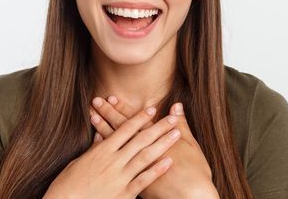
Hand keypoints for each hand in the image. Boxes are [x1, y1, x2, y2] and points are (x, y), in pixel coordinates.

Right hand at [44, 105, 181, 198]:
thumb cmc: (68, 185)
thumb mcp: (78, 163)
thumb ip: (93, 150)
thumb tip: (101, 136)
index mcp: (101, 152)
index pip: (124, 130)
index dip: (139, 118)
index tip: (152, 109)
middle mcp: (113, 161)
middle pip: (140, 139)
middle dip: (158, 127)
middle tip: (173, 118)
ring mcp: (119, 177)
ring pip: (145, 156)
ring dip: (163, 143)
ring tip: (176, 134)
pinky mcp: (124, 194)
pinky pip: (143, 180)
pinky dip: (157, 170)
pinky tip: (168, 161)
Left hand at [90, 97, 219, 198]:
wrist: (192, 197)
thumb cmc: (195, 173)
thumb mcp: (192, 146)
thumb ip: (183, 125)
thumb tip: (177, 106)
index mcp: (157, 140)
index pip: (136, 120)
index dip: (123, 108)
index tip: (111, 98)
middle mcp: (143, 151)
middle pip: (123, 129)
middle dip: (109, 114)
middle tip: (96, 101)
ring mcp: (136, 166)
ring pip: (116, 144)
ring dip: (103, 129)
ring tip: (92, 117)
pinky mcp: (133, 180)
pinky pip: (115, 162)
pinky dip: (107, 152)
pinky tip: (97, 142)